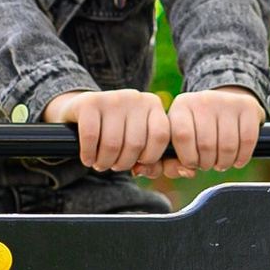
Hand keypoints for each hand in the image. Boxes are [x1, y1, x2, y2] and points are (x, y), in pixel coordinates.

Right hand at [44, 86, 172, 175]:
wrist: (81, 111)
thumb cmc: (117, 132)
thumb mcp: (140, 141)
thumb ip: (161, 159)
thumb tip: (188, 172)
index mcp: (153, 104)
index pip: (161, 137)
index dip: (149, 157)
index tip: (138, 162)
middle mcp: (136, 97)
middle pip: (135, 144)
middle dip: (123, 164)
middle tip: (114, 165)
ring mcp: (112, 97)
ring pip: (112, 144)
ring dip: (104, 163)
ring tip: (101, 163)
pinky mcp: (89, 102)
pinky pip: (92, 138)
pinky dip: (89, 155)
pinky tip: (88, 159)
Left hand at [169, 88, 263, 173]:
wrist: (224, 105)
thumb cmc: (197, 130)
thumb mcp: (179, 138)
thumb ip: (173, 160)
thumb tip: (188, 172)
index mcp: (181, 106)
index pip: (182, 136)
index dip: (188, 158)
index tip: (192, 163)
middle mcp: (203, 99)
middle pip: (206, 144)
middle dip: (207, 163)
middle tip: (208, 164)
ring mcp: (226, 101)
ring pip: (228, 145)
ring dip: (224, 163)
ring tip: (221, 163)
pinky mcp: (247, 105)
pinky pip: (247, 140)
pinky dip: (243, 157)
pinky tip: (237, 161)